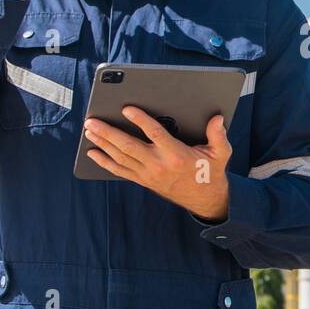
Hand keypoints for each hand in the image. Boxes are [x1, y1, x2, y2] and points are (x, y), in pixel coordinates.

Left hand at [83, 108, 231, 221]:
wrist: (205, 199)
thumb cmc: (210, 171)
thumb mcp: (220, 152)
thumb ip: (218, 134)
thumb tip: (217, 119)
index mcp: (176, 154)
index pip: (155, 134)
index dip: (140, 120)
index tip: (127, 109)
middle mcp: (159, 165)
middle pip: (129, 146)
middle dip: (108, 132)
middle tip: (92, 121)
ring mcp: (149, 174)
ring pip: (121, 157)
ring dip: (103, 144)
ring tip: (89, 131)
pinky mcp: (144, 181)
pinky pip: (120, 171)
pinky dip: (104, 162)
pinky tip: (92, 153)